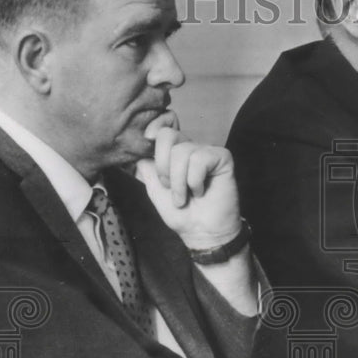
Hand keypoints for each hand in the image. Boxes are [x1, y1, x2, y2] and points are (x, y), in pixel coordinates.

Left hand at [134, 113, 241, 249]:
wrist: (202, 233)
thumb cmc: (182, 214)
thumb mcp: (154, 189)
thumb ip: (146, 167)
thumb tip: (135, 151)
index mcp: (174, 152)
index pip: (165, 124)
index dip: (156, 125)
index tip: (147, 138)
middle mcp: (190, 148)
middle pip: (168, 135)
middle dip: (162, 165)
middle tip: (169, 187)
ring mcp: (207, 152)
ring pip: (182, 151)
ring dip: (179, 182)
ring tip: (184, 197)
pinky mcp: (222, 158)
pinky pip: (200, 159)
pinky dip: (194, 181)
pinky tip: (201, 191)